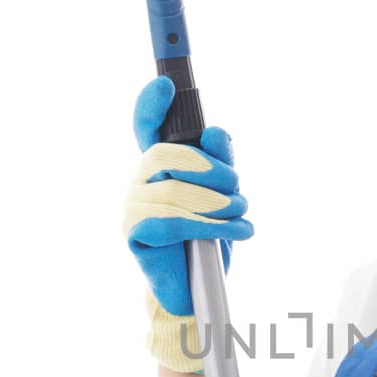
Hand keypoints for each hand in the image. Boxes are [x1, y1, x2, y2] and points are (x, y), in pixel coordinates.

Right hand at [123, 77, 254, 370]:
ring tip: (244, 216)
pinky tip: (239, 232)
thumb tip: (217, 132)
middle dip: (209, 169)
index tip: (166, 85)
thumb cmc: (209, 239)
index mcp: (160, 167)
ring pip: (172, 192)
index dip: (150, 104)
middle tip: (239, 188)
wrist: (199, 291)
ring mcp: (132, 206)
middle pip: (163, 156)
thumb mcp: (226, 196)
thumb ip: (223, 163)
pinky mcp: (134, 234)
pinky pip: (168, 221)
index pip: (146, 127)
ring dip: (218, 204)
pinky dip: (209, 226)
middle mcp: (140, 181)